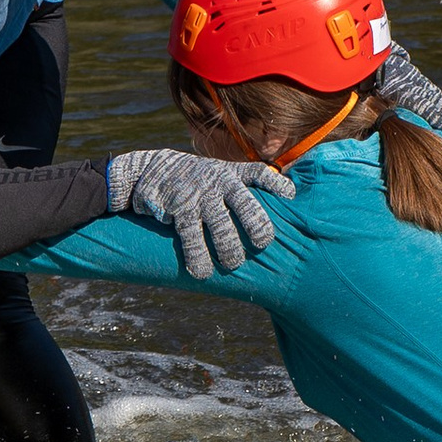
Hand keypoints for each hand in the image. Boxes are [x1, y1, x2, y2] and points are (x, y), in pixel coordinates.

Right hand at [105, 147, 288, 278]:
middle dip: (255, 225)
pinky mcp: (175, 210)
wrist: (152, 170)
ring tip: (231, 266)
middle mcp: (217, 183)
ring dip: (226, 248)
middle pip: (244, 204)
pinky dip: (194, 254)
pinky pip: (188, 235)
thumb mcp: (222, 173)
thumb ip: (249, 184)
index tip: (289, 197)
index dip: (276, 184)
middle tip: (262, 244)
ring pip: (217, 225)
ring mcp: (196, 196)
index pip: (259, 174)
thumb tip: (287, 202)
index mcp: (232, 175)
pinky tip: (200, 271)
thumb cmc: (198, 179)